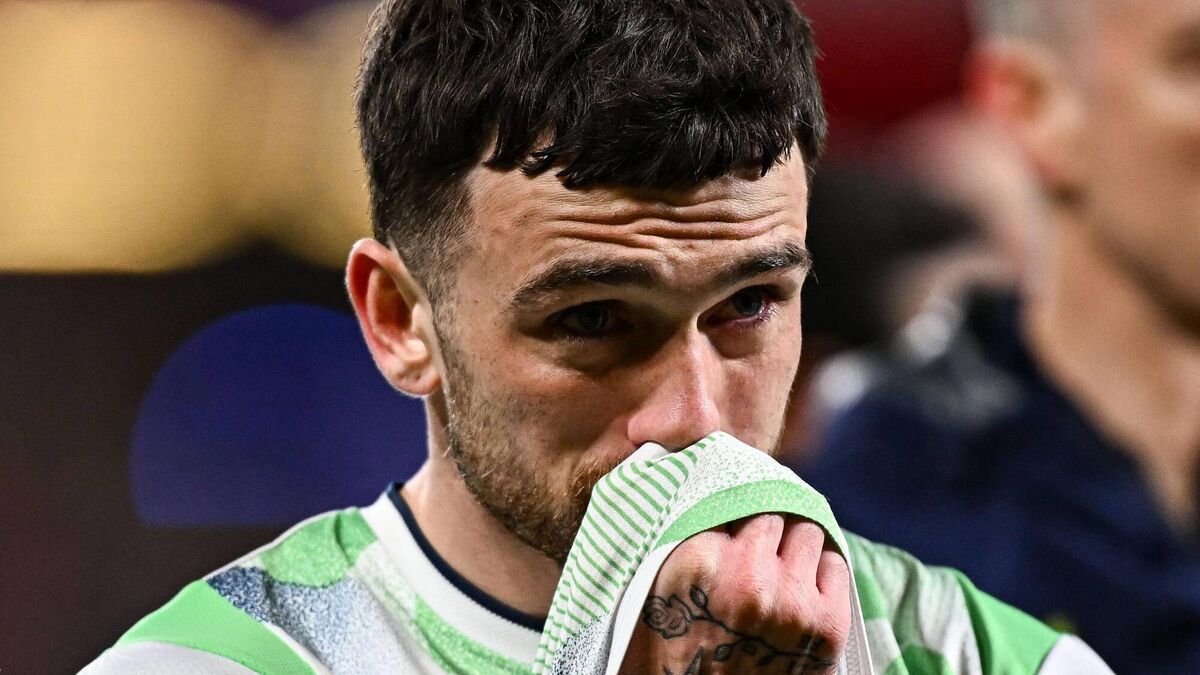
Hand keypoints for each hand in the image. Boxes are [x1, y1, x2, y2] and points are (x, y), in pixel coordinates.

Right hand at [619, 515, 849, 674]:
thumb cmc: (681, 648)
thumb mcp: (663, 585)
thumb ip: (692, 536)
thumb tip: (721, 491)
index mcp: (701, 561)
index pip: (731, 497)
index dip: (735, 507)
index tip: (736, 515)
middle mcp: (750, 575)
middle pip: (773, 510)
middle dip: (766, 524)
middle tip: (757, 542)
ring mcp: (793, 600)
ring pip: (808, 531)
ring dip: (794, 543)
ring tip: (780, 563)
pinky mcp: (827, 624)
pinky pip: (836, 564)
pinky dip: (820, 568)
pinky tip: (801, 585)